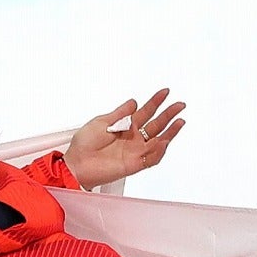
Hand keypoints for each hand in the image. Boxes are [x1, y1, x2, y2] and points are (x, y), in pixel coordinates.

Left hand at [62, 89, 186, 188]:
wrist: (76, 164)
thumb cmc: (83, 145)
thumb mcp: (101, 122)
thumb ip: (120, 113)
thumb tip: (134, 102)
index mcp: (124, 127)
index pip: (145, 112)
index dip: (155, 102)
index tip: (165, 92)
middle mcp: (132, 139)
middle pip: (156, 125)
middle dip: (168, 114)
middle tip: (180, 104)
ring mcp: (134, 152)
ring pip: (158, 141)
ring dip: (170, 132)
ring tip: (179, 121)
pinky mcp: (134, 164)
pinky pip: (151, 159)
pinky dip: (159, 151)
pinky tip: (163, 141)